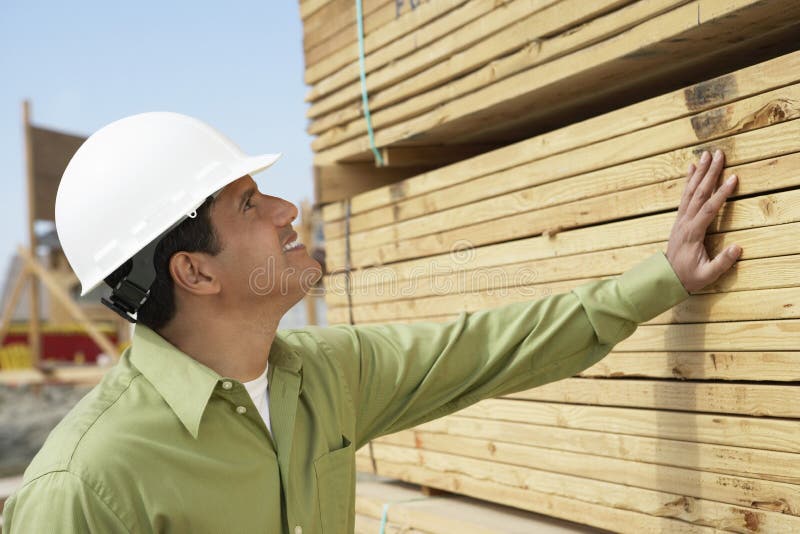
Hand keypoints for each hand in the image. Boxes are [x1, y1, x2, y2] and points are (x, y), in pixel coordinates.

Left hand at [665, 149, 740, 293]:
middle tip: (718, 154)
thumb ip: (722, 262)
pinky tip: (692, 167)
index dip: (721, 193)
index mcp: (692, 233)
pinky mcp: (680, 219)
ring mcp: (681, 219)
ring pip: (691, 191)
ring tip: (707, 155)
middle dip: (709, 173)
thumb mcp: (707, 275)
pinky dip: (689, 181)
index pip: (708, 209)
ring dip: (699, 172)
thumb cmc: (689, 277)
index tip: (733, 178)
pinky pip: (685, 196)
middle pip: (698, 194)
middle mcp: (685, 222)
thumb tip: (738, 248)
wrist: (666, 278)